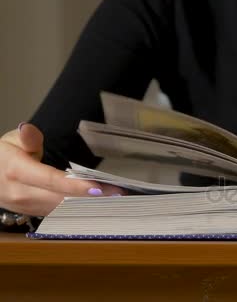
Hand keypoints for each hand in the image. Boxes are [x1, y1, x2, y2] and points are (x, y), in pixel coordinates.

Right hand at [0, 123, 124, 215]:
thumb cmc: (3, 156)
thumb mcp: (11, 140)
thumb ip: (26, 138)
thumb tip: (28, 130)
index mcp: (16, 171)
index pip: (52, 180)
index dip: (77, 186)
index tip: (100, 188)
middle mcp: (20, 193)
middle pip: (61, 200)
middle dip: (92, 199)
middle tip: (118, 195)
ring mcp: (26, 207)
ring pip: (62, 210)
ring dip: (89, 206)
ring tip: (115, 200)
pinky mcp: (33, 213)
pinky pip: (59, 213)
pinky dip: (79, 210)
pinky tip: (99, 206)